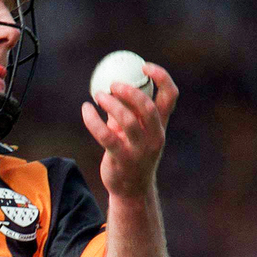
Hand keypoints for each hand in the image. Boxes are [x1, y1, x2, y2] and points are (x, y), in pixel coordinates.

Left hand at [81, 62, 177, 200]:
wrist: (132, 190)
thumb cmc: (132, 154)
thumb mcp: (136, 132)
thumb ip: (130, 111)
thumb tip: (115, 82)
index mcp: (161, 126)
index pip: (170, 96)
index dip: (161, 77)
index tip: (144, 65)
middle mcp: (154, 136)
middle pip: (147, 107)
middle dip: (129, 91)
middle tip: (113, 84)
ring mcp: (139, 149)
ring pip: (126, 120)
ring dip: (109, 103)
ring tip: (98, 95)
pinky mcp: (121, 159)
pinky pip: (105, 135)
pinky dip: (92, 119)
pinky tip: (86, 109)